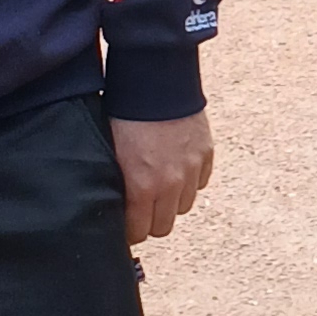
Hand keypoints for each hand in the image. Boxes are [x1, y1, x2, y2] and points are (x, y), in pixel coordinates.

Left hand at [112, 109, 214, 246]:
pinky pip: (199, 183)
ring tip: (160, 185)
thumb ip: (117, 185)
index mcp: (142, 186)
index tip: (127, 225)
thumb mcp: (111, 154)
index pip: (139, 232)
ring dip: (171, 201)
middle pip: (163, 226)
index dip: (131, 230)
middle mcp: (170, 184)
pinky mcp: (205, 155)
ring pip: (183, 206)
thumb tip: (114, 207)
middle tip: (141, 209)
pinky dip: (189, 181)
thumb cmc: (125, 115)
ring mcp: (191, 170)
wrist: (154, 83)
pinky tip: (176, 167)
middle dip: (151, 221)